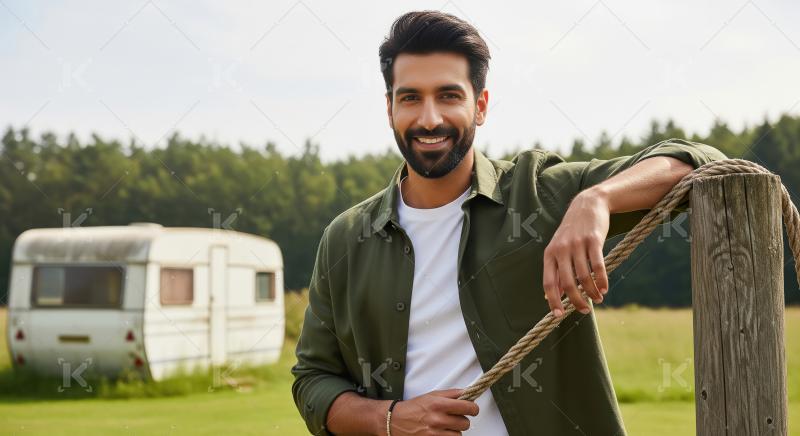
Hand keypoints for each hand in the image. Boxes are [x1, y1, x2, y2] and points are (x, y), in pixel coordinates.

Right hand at [389, 389, 478, 435]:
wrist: (395, 421)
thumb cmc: (413, 407)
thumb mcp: (432, 395)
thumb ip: (451, 394)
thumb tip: (468, 393)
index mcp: (438, 404)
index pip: (467, 407)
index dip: (473, 408)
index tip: (472, 409)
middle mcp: (437, 419)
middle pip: (465, 423)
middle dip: (462, 420)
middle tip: (455, 417)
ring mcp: (435, 433)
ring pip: (459, 435)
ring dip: (455, 430)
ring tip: (445, 425)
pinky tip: (441, 432)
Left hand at [543, 187, 610, 315]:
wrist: (587, 205)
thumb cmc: (572, 232)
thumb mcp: (559, 249)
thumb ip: (557, 271)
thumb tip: (554, 296)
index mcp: (550, 254)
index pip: (549, 283)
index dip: (553, 301)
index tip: (558, 315)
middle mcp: (561, 250)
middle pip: (568, 283)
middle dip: (576, 301)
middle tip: (584, 310)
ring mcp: (577, 244)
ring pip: (584, 277)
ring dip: (592, 292)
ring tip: (598, 299)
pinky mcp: (593, 240)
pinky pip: (598, 266)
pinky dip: (602, 280)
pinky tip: (604, 288)